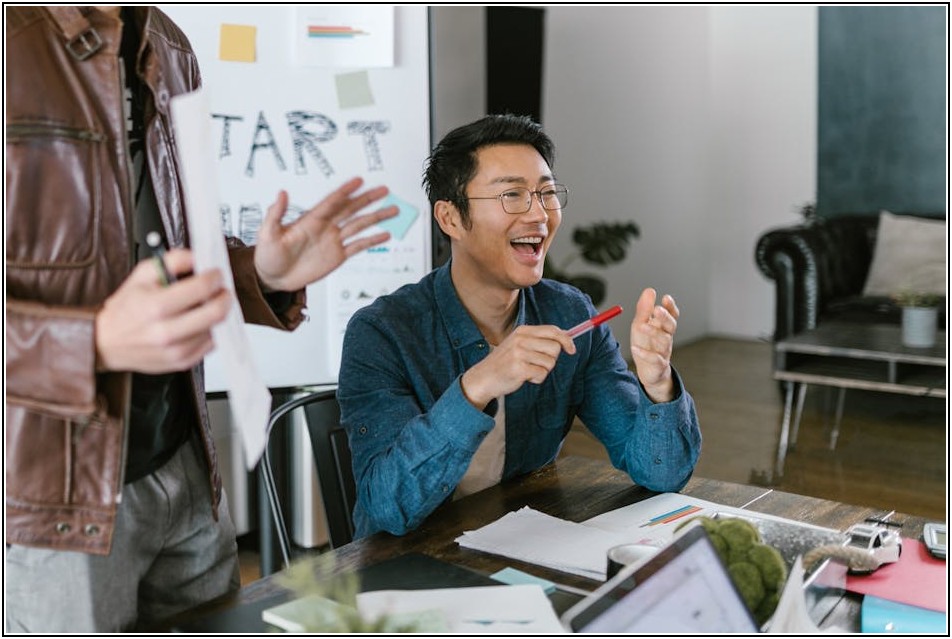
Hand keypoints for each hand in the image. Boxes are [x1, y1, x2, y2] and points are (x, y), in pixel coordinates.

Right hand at [95, 250, 231, 372]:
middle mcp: (167, 332)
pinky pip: (211, 344)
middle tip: (221, 290)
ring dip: (218, 314)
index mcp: (156, 307)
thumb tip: (196, 257)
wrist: (107, 342)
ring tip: (209, 305)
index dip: (215, 277)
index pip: (202, 288)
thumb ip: (171, 260)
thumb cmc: (125, 309)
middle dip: (224, 296)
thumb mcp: (141, 275)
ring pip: (217, 329)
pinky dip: (211, 330)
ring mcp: (176, 350)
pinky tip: (200, 322)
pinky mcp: (182, 362)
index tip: (215, 274)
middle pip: (216, 312)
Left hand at [253, 177, 398, 291]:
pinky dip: (372, 240)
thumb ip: (276, 214)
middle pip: (351, 209)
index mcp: (310, 220)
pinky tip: (385, 235)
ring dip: (376, 217)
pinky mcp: (337, 256)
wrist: (272, 278)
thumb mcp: (267, 233)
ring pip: (359, 225)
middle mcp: (325, 227)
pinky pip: (358, 246)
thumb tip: (281, 193)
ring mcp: (333, 241)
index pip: (332, 202)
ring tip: (393, 210)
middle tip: (384, 189)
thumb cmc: (267, 255)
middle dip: (367, 199)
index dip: (345, 191)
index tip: (358, 180)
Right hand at [460, 325, 575, 408]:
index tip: (572, 350)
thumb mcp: (519, 344)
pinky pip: (542, 374)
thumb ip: (538, 340)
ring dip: (542, 370)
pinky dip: (536, 379)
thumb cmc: (505, 362)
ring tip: (527, 370)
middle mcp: (521, 339)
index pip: (553, 330)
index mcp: (523, 331)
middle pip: (555, 348)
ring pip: (550, 363)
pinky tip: (524, 377)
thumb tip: (566, 339)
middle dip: (551, 359)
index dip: (566, 340)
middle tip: (536, 363)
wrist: (484, 377)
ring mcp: (519, 353)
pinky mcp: (519, 368)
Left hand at [630, 287, 677, 402]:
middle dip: (665, 317)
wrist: (648, 371)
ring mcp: (664, 352)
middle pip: (671, 326)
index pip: (671, 315)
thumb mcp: (641, 325)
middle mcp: (666, 338)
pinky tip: (635, 349)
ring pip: (664, 341)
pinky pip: (655, 359)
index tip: (666, 298)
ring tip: (641, 326)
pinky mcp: (659, 365)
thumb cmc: (645, 344)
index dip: (670, 307)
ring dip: (653, 332)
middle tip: (657, 310)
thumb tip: (650, 290)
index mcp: (663, 327)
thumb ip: (645, 309)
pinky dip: (645, 354)